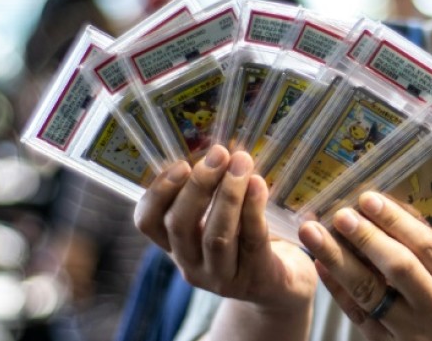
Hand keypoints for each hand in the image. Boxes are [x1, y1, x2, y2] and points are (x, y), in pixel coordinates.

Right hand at [133, 145, 316, 311]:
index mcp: (176, 245)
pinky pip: (252, 242)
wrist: (284, 285)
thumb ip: (212, 190)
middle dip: (199, 185)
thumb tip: (216, 146)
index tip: (181, 164)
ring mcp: (222, 278)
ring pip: (216, 237)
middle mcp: (192, 265)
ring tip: (242, 162)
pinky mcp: (256, 280)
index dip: (158, 192)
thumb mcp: (222, 217)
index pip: (147, 222)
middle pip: (180, 226)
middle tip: (220, 154)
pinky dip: (253, 210)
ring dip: (228, 195)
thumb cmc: (248, 240)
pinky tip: (259, 184)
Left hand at [299, 191, 431, 340]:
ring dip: (339, 261)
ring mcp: (411, 332)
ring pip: (370, 293)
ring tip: (315, 235)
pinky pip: (358, 316)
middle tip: (340, 214)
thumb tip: (391, 211)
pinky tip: (321, 266)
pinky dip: (337, 290)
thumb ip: (431, 253)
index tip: (368, 199)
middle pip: (398, 267)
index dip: (395, 220)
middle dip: (366, 237)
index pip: (425, 246)